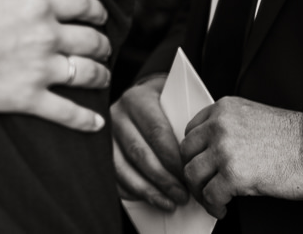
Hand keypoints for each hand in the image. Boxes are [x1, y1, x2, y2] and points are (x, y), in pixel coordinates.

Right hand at [0, 0, 111, 131]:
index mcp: (35, 4)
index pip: (82, 3)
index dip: (96, 8)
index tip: (98, 14)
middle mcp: (46, 37)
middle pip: (91, 40)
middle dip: (101, 42)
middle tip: (100, 45)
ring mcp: (40, 70)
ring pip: (87, 74)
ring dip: (99, 73)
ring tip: (100, 74)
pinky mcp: (29, 99)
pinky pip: (67, 113)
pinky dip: (85, 120)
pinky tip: (95, 123)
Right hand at [111, 73, 189, 210]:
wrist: (140, 100)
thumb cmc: (165, 106)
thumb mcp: (175, 102)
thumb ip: (186, 120)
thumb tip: (202, 154)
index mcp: (138, 100)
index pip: (157, 132)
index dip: (174, 158)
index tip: (190, 176)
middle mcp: (117, 115)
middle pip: (140, 152)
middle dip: (163, 179)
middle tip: (182, 196)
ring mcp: (105, 134)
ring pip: (123, 167)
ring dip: (148, 189)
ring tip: (169, 203)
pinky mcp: (101, 151)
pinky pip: (113, 176)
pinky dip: (130, 192)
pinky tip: (149, 199)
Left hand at [180, 96, 302, 217]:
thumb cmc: (294, 139)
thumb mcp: (254, 118)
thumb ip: (230, 126)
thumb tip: (212, 148)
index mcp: (224, 109)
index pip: (192, 130)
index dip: (193, 152)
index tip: (197, 163)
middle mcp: (220, 125)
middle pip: (187, 152)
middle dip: (192, 172)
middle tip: (200, 185)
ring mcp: (225, 149)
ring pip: (192, 174)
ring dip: (199, 191)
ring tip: (210, 199)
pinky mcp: (234, 174)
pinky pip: (210, 194)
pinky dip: (213, 205)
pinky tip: (222, 209)